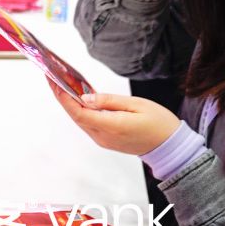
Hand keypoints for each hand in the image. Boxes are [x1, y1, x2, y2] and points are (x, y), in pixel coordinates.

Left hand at [49, 82, 180, 155]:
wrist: (172, 147)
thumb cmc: (159, 123)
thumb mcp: (136, 105)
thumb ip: (108, 101)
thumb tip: (85, 97)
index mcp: (111, 127)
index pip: (78, 112)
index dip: (63, 97)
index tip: (53, 81)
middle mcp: (103, 137)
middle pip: (75, 116)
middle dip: (62, 97)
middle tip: (53, 78)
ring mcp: (104, 140)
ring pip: (80, 120)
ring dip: (70, 103)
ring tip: (63, 84)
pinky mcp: (106, 140)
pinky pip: (89, 124)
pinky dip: (81, 110)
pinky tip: (79, 97)